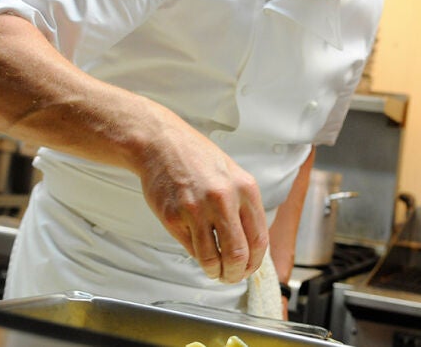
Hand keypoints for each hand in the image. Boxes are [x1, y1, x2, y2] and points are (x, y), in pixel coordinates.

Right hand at [137, 119, 267, 283]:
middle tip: (232, 276)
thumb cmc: (196, 158)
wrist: (161, 144)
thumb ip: (244, 206)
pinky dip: (196, 255)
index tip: (249, 267)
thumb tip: (251, 243)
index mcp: (245, 188)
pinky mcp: (173, 217)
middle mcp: (223, 199)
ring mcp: (196, 209)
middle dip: (236, 274)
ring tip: (215, 271)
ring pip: (212, 258)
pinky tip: (198, 249)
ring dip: (215, 272)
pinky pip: (190, 248)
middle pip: (237, 255)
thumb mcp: (232, 175)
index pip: (259, 239)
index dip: (255, 261)